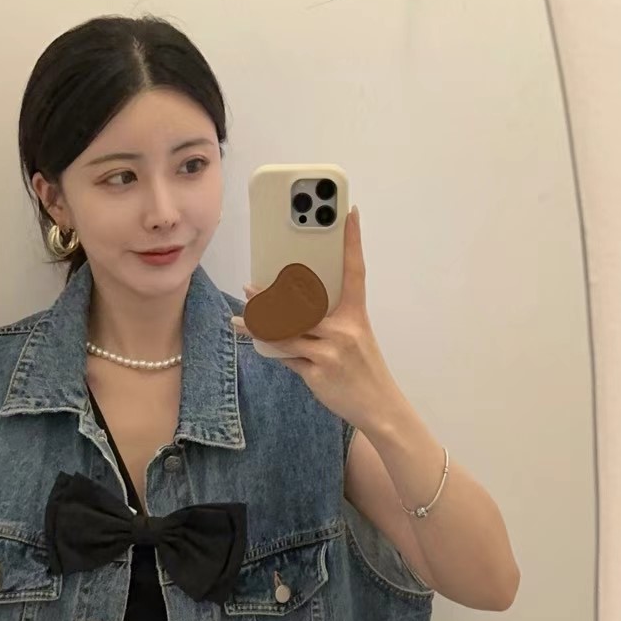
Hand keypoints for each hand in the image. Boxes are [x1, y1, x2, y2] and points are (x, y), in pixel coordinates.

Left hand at [231, 205, 402, 433]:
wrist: (379, 407)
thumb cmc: (364, 371)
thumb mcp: (354, 341)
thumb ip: (327, 325)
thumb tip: (289, 316)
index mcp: (357, 315)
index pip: (355, 270)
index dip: (352, 241)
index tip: (349, 214)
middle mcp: (344, 328)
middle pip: (303, 304)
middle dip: (273, 297)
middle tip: (250, 286)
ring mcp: (331, 350)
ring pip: (287, 330)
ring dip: (260, 324)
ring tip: (240, 317)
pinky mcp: (318, 371)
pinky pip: (287, 355)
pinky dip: (270, 348)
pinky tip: (255, 341)